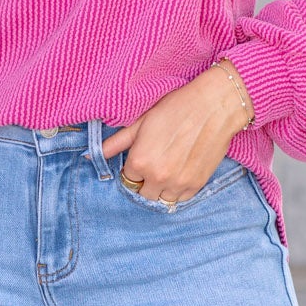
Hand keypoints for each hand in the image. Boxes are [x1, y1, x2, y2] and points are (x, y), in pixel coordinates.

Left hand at [101, 61, 253, 205]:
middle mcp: (157, 177)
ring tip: (168, 168)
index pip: (127, 178)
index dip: (134, 167)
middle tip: (156, 163)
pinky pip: (180, 199)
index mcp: (139, 162)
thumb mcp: (142, 122)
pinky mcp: (196, 185)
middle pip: (143, 193)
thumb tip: (92, 155)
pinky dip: (178, 190)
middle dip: (145, 181)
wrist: (214, 106)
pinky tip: (180, 172)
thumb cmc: (176, 108)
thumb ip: (117, 142)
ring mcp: (178, 184)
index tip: (143, 157)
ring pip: (161, 199)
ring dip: (161, 188)